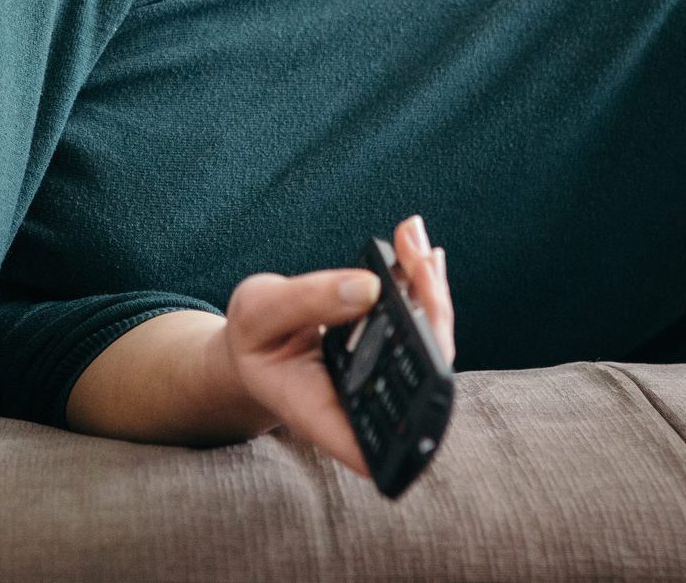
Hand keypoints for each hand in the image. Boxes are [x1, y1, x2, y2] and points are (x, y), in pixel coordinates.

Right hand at [219, 214, 454, 478]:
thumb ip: (305, 302)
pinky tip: (415, 246)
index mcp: (323, 416)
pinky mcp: (397, 352)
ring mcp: (388, 382)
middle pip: (423, 379)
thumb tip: (371, 288)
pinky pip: (422, 323)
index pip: (379, 447)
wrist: (257, 339)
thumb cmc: (253, 338)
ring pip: (432, 345)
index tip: (430, 366)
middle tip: (418, 263)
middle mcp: (367, 408)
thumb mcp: (258, 314)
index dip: (415, 421)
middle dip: (430, 314)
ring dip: (429, 288)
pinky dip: (419, 282)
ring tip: (412, 237)